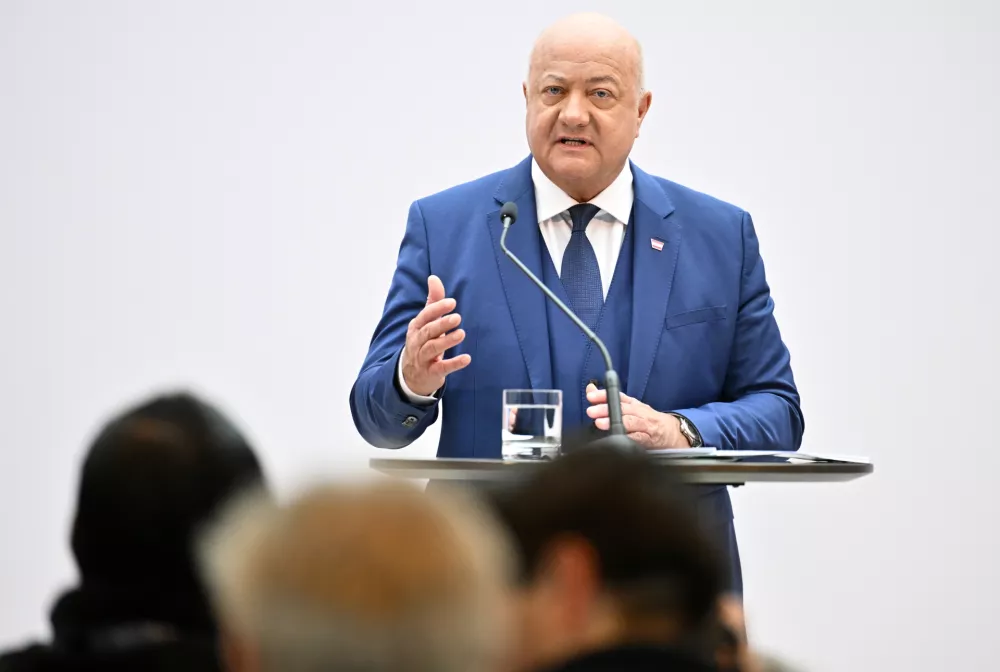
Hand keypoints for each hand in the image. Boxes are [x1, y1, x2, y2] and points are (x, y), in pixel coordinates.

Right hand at [401, 275, 470, 395]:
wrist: (410, 376)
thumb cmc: (422, 343)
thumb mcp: (425, 323)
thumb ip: (432, 301)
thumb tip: (434, 277)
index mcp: (416, 328)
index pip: (425, 316)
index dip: (437, 309)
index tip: (452, 302)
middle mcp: (417, 342)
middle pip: (428, 331)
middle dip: (442, 324)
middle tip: (458, 317)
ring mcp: (423, 358)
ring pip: (433, 348)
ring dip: (447, 341)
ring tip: (461, 333)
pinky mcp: (431, 372)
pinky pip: (442, 368)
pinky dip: (454, 364)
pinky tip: (467, 359)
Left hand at [584, 383, 689, 448]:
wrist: (670, 433)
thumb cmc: (646, 419)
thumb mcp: (629, 406)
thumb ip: (608, 399)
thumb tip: (590, 389)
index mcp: (633, 404)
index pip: (618, 396)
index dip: (604, 395)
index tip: (591, 396)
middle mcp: (639, 412)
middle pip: (622, 408)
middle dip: (606, 409)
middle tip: (592, 411)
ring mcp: (644, 425)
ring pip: (630, 422)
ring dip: (615, 422)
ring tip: (600, 423)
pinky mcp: (648, 439)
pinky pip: (638, 438)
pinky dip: (628, 438)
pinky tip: (617, 439)